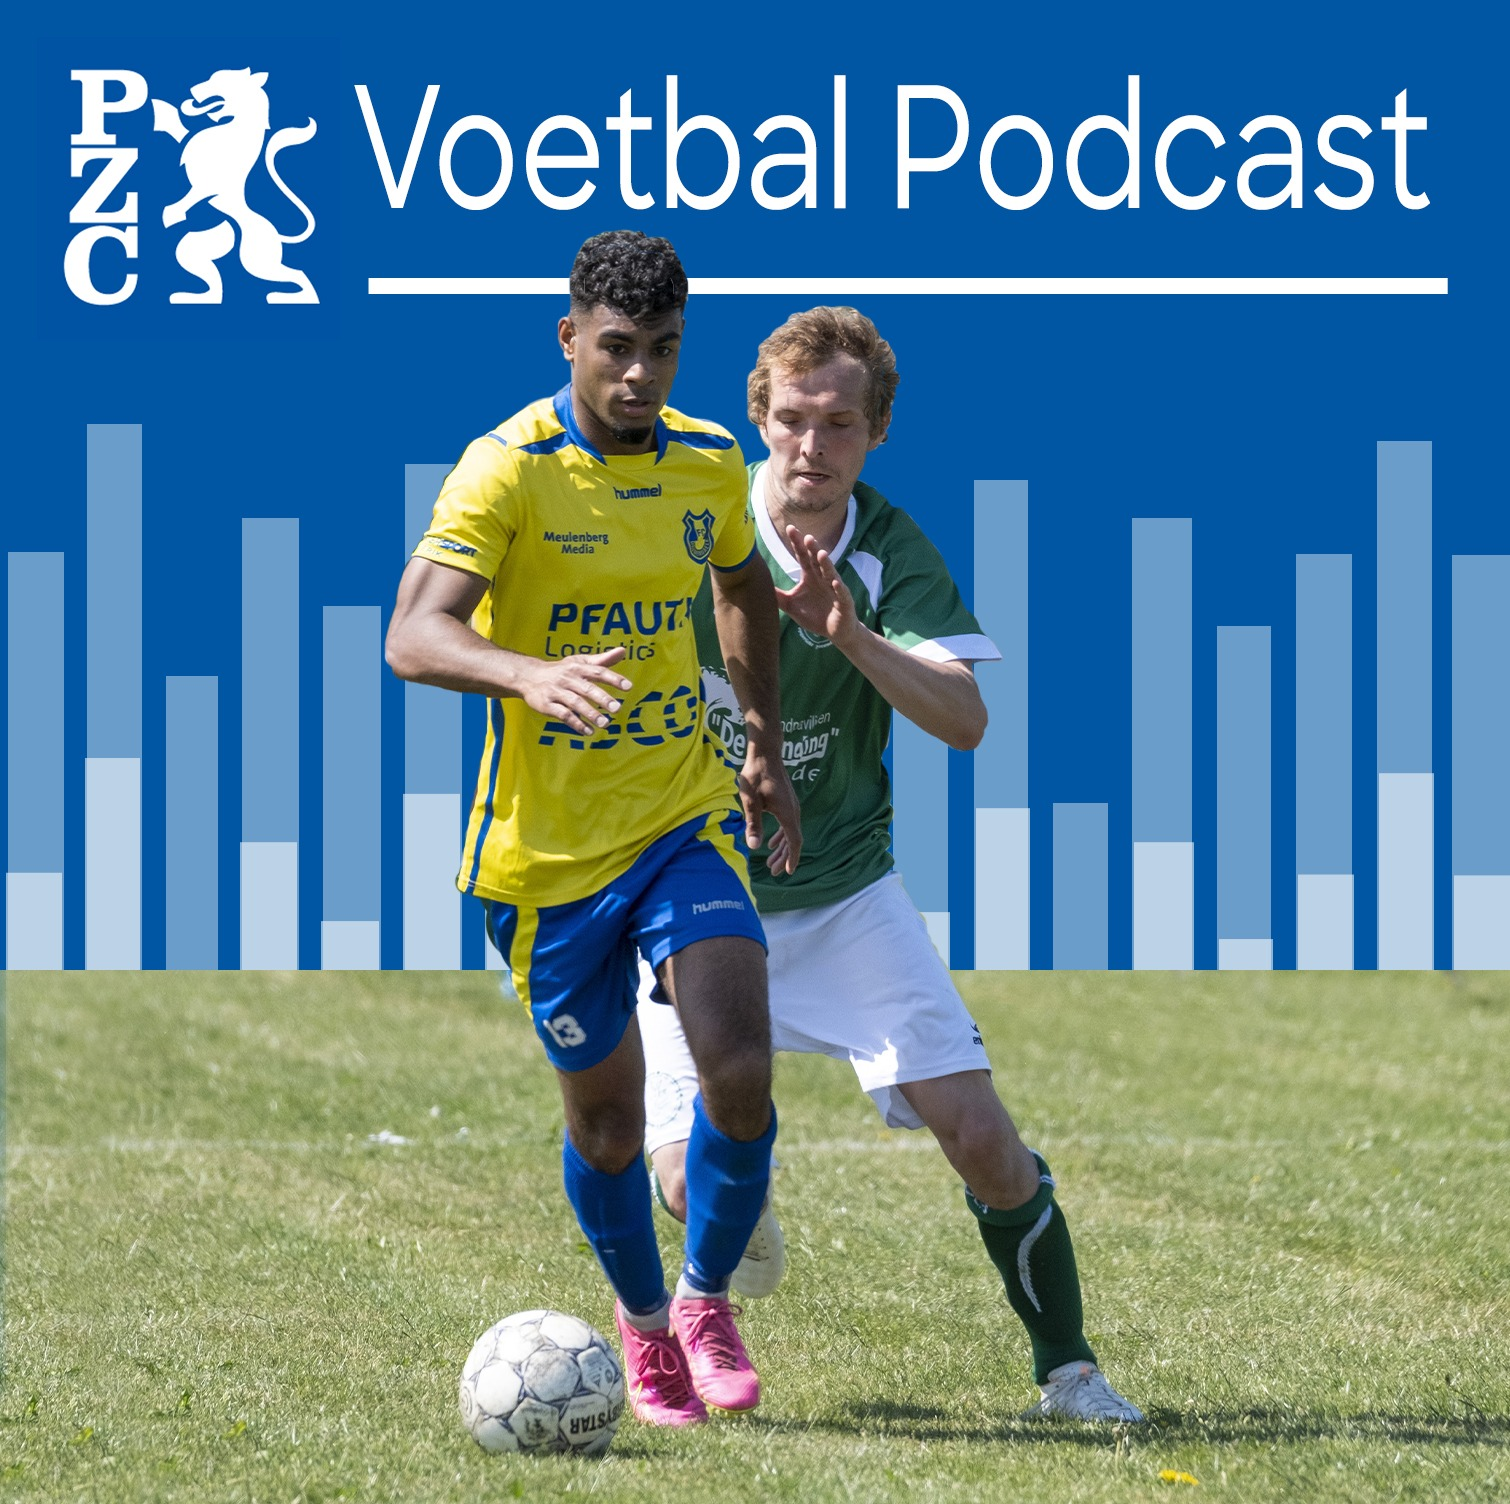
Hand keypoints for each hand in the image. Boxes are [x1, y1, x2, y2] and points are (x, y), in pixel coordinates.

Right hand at [516, 648, 631, 734]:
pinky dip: (576, 724)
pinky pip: (563, 715)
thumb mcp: (579, 662)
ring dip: (591, 714)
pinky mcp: (547, 705)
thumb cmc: (560, 670)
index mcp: (577, 668)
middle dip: (602, 698)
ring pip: (575, 703)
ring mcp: (556, 692)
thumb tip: (623, 651)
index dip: (613, 678)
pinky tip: (588, 731)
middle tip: (617, 709)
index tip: (628, 687)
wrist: (528, 676)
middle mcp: (567, 679)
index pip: (598, 671)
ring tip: (605, 723)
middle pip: (587, 688)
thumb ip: (602, 660)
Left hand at [738, 749, 801, 875]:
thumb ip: (753, 823)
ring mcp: (792, 806)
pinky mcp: (787, 801)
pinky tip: (771, 842)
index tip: (788, 872)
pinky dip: (781, 836)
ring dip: (782, 848)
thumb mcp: (751, 801)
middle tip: (774, 872)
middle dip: (784, 857)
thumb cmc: (756, 775)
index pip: (794, 841)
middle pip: (793, 840)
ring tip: (771, 862)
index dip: (792, 858)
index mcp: (787, 813)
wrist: (765, 753)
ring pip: (790, 832)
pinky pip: (788, 824)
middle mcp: (794, 811)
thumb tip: (754, 846)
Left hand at [774, 525, 859, 646]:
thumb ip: (777, 596)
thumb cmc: (815, 616)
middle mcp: (823, 579)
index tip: (790, 529)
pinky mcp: (844, 602)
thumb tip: (757, 587)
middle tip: (806, 537)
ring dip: (826, 564)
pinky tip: (835, 582)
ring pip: (830, 573)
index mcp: (810, 576)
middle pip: (816, 561)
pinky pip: (841, 593)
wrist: (836, 632)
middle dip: (812, 549)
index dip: (797, 544)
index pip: (803, 556)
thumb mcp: (791, 606)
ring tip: (821, 553)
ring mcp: (834, 589)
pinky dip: (838, 588)